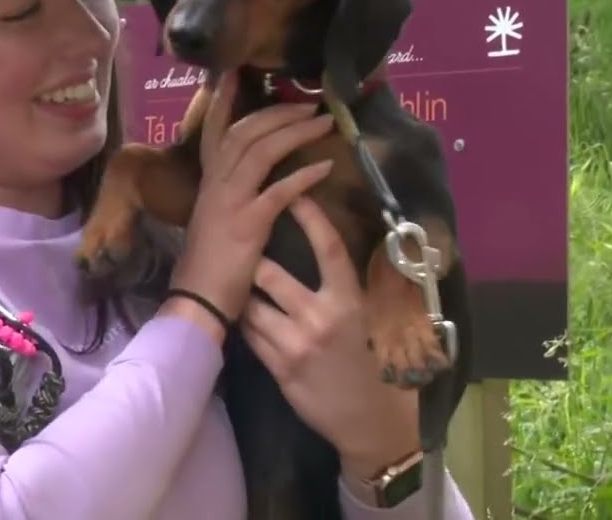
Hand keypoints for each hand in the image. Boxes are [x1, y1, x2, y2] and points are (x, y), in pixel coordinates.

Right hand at [162, 71, 335, 336]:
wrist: (197, 301)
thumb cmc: (208, 267)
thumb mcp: (214, 222)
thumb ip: (229, 198)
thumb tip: (249, 183)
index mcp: (208, 183)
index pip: (214, 132)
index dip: (224, 101)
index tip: (236, 73)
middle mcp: (215, 184)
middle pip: (245, 132)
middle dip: (277, 111)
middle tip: (308, 102)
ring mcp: (230, 201)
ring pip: (261, 151)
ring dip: (294, 132)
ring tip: (322, 122)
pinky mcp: (247, 223)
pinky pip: (279, 191)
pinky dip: (302, 176)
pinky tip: (323, 168)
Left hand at [239, 195, 420, 487]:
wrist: (368, 419)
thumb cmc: (372, 361)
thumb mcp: (368, 317)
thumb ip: (347, 284)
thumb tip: (329, 243)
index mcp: (350, 300)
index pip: (328, 248)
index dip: (309, 216)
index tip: (293, 192)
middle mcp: (322, 318)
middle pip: (270, 273)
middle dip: (254, 258)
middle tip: (245, 245)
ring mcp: (297, 345)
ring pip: (252, 304)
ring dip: (246, 293)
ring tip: (239, 282)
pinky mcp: (279, 368)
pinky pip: (250, 335)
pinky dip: (247, 323)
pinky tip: (247, 316)